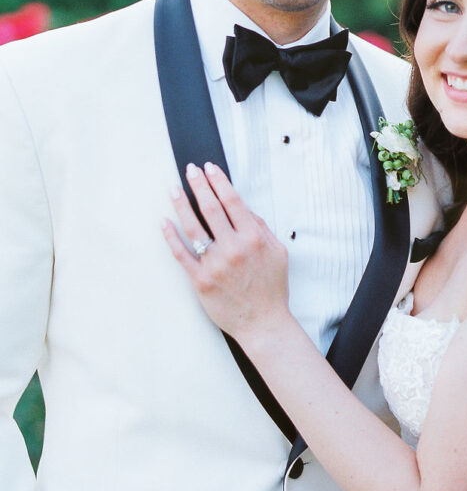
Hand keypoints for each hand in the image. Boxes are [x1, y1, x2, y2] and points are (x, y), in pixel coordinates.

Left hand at [162, 162, 289, 341]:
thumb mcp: (278, 252)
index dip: (219, 181)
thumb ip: (261, 228)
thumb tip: (244, 209)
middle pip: (211, 208)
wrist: (263, 322)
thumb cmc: (272, 288)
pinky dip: (171, 237)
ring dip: (182, 204)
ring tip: (174, 189)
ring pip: (193, 227)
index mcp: (253, 238)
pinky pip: (181, 254)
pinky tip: (164, 222)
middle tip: (190, 170)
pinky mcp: (200, 280)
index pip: (232, 201)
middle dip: (199, 185)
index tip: (210, 168)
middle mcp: (233, 248)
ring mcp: (215, 264)